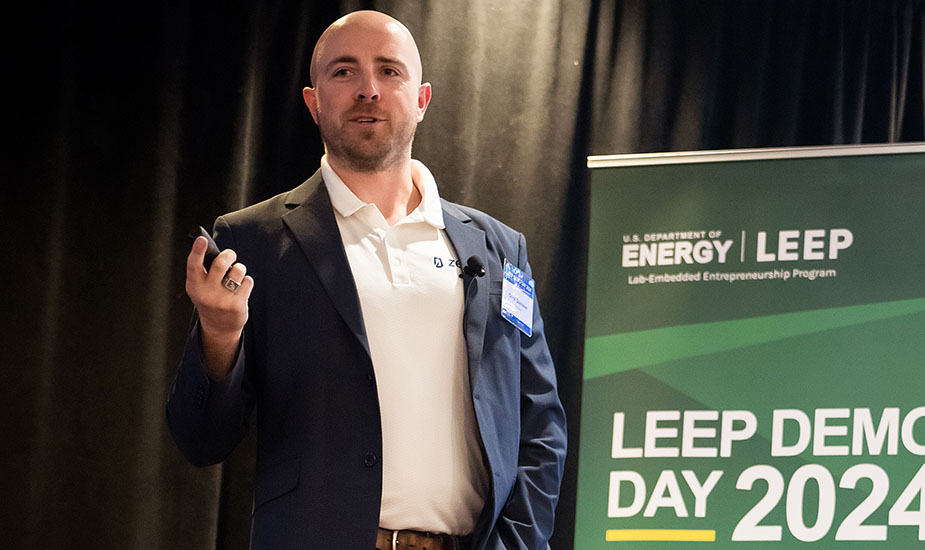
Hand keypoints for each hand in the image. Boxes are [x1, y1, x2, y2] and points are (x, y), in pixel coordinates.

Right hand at [185, 236, 253, 378]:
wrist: (219, 327)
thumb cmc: (211, 299)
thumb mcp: (201, 287)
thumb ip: (205, 272)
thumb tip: (217, 251)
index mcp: (194, 286)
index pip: (193, 266)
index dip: (197, 251)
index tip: (202, 240)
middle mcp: (206, 293)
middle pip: (220, 264)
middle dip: (228, 255)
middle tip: (230, 255)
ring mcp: (221, 300)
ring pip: (237, 271)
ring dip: (239, 269)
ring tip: (236, 275)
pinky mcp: (236, 305)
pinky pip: (248, 282)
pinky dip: (247, 282)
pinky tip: (241, 289)